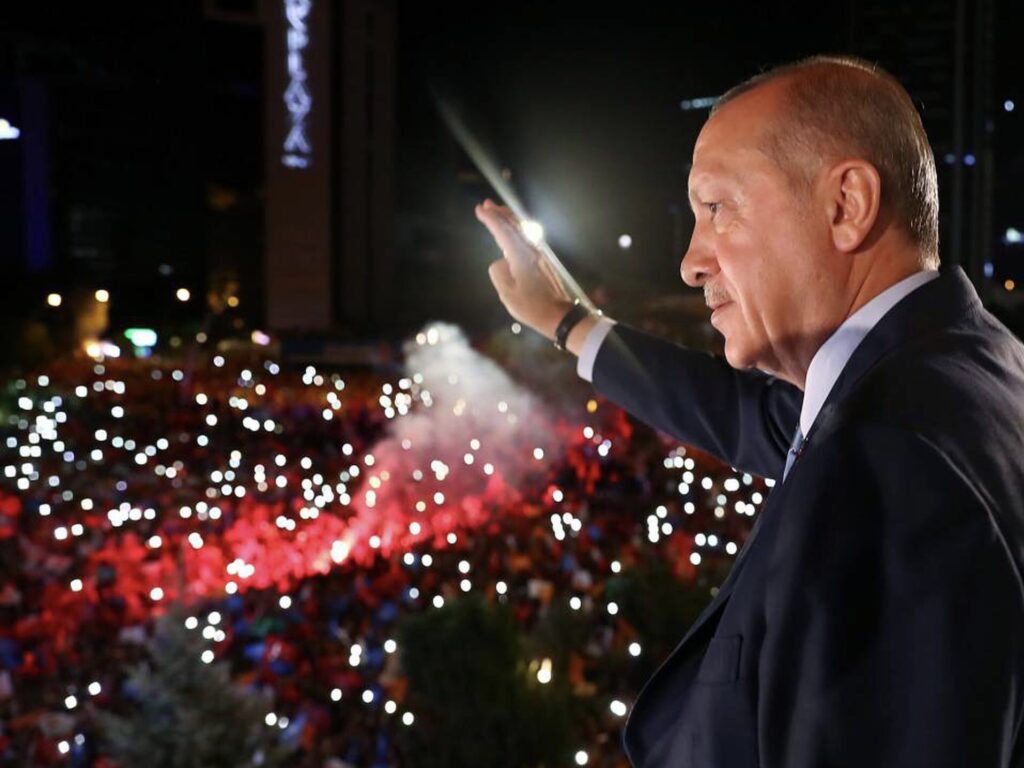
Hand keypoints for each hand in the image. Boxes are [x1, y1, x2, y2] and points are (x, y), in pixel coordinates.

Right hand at [475, 199, 574, 339]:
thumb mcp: (507, 294)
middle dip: (500, 214)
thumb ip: (499, 273)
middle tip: (487, 204)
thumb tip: (501, 262)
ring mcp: (539, 255)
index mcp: (520, 257)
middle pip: (514, 226)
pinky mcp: (543, 261)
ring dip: (510, 219)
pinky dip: (518, 230)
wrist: (559, 314)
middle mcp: (531, 251)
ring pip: (522, 231)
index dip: (491, 219)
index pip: (503, 232)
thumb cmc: (532, 307)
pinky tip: (515, 231)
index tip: (480, 209)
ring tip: (500, 211)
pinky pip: (527, 238)